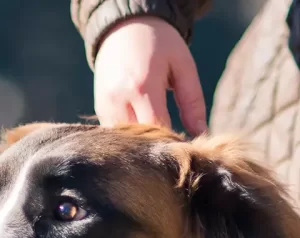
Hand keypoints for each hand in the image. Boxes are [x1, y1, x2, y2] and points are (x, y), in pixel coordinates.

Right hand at [93, 16, 207, 135]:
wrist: (124, 27)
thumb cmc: (159, 44)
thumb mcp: (183, 66)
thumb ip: (193, 101)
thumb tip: (201, 133)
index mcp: (142, 87)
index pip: (159, 129)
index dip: (174, 142)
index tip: (188, 146)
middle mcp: (119, 99)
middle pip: (139, 140)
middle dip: (159, 147)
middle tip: (175, 147)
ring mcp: (105, 105)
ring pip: (125, 140)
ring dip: (142, 144)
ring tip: (159, 140)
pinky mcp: (99, 108)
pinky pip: (116, 132)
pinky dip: (130, 136)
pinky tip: (143, 131)